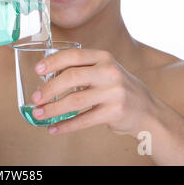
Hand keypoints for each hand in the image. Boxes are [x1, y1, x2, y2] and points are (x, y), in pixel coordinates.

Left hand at [31, 49, 158, 136]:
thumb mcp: (103, 71)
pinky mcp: (115, 112)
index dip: (52, 62)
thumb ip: (81, 70)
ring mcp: (114, 92)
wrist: (147, 111)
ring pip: (75, 100)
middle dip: (49, 89)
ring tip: (39, 114)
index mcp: (103, 57)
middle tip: (35, 98)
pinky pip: (84, 120)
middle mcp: (109, 72)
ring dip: (53, 109)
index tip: (37, 70)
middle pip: (72, 78)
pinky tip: (53, 128)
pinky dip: (66, 126)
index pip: (73, 56)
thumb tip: (47, 76)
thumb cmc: (116, 88)